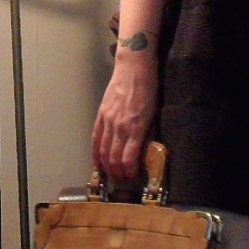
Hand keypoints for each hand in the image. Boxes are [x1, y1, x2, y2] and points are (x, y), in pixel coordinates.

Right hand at [92, 55, 158, 181]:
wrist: (133, 68)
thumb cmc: (148, 89)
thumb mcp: (153, 112)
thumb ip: (145, 132)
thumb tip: (142, 150)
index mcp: (136, 127)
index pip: (129, 157)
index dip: (128, 171)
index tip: (131, 176)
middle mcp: (120, 126)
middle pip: (114, 157)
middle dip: (117, 172)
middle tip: (120, 179)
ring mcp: (108, 121)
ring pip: (103, 150)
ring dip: (106, 165)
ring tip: (109, 174)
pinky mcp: (101, 114)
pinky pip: (96, 137)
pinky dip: (95, 151)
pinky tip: (97, 159)